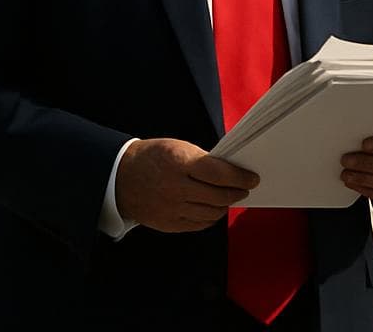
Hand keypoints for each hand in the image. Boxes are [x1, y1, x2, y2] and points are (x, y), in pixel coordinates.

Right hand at [115, 138, 258, 232]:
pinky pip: (199, 224)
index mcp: (179, 163)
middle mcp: (176, 188)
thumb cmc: (154, 158)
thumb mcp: (178, 148)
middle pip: (218, 196)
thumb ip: (204, 160)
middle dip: (237, 192)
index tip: (252, 178)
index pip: (218, 173)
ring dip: (225, 205)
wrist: (120, 178)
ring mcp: (171, 209)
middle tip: (245, 188)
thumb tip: (231, 172)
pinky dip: (211, 216)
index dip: (239, 177)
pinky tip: (214, 208)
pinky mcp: (168, 224)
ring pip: (211, 212)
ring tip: (230, 197)